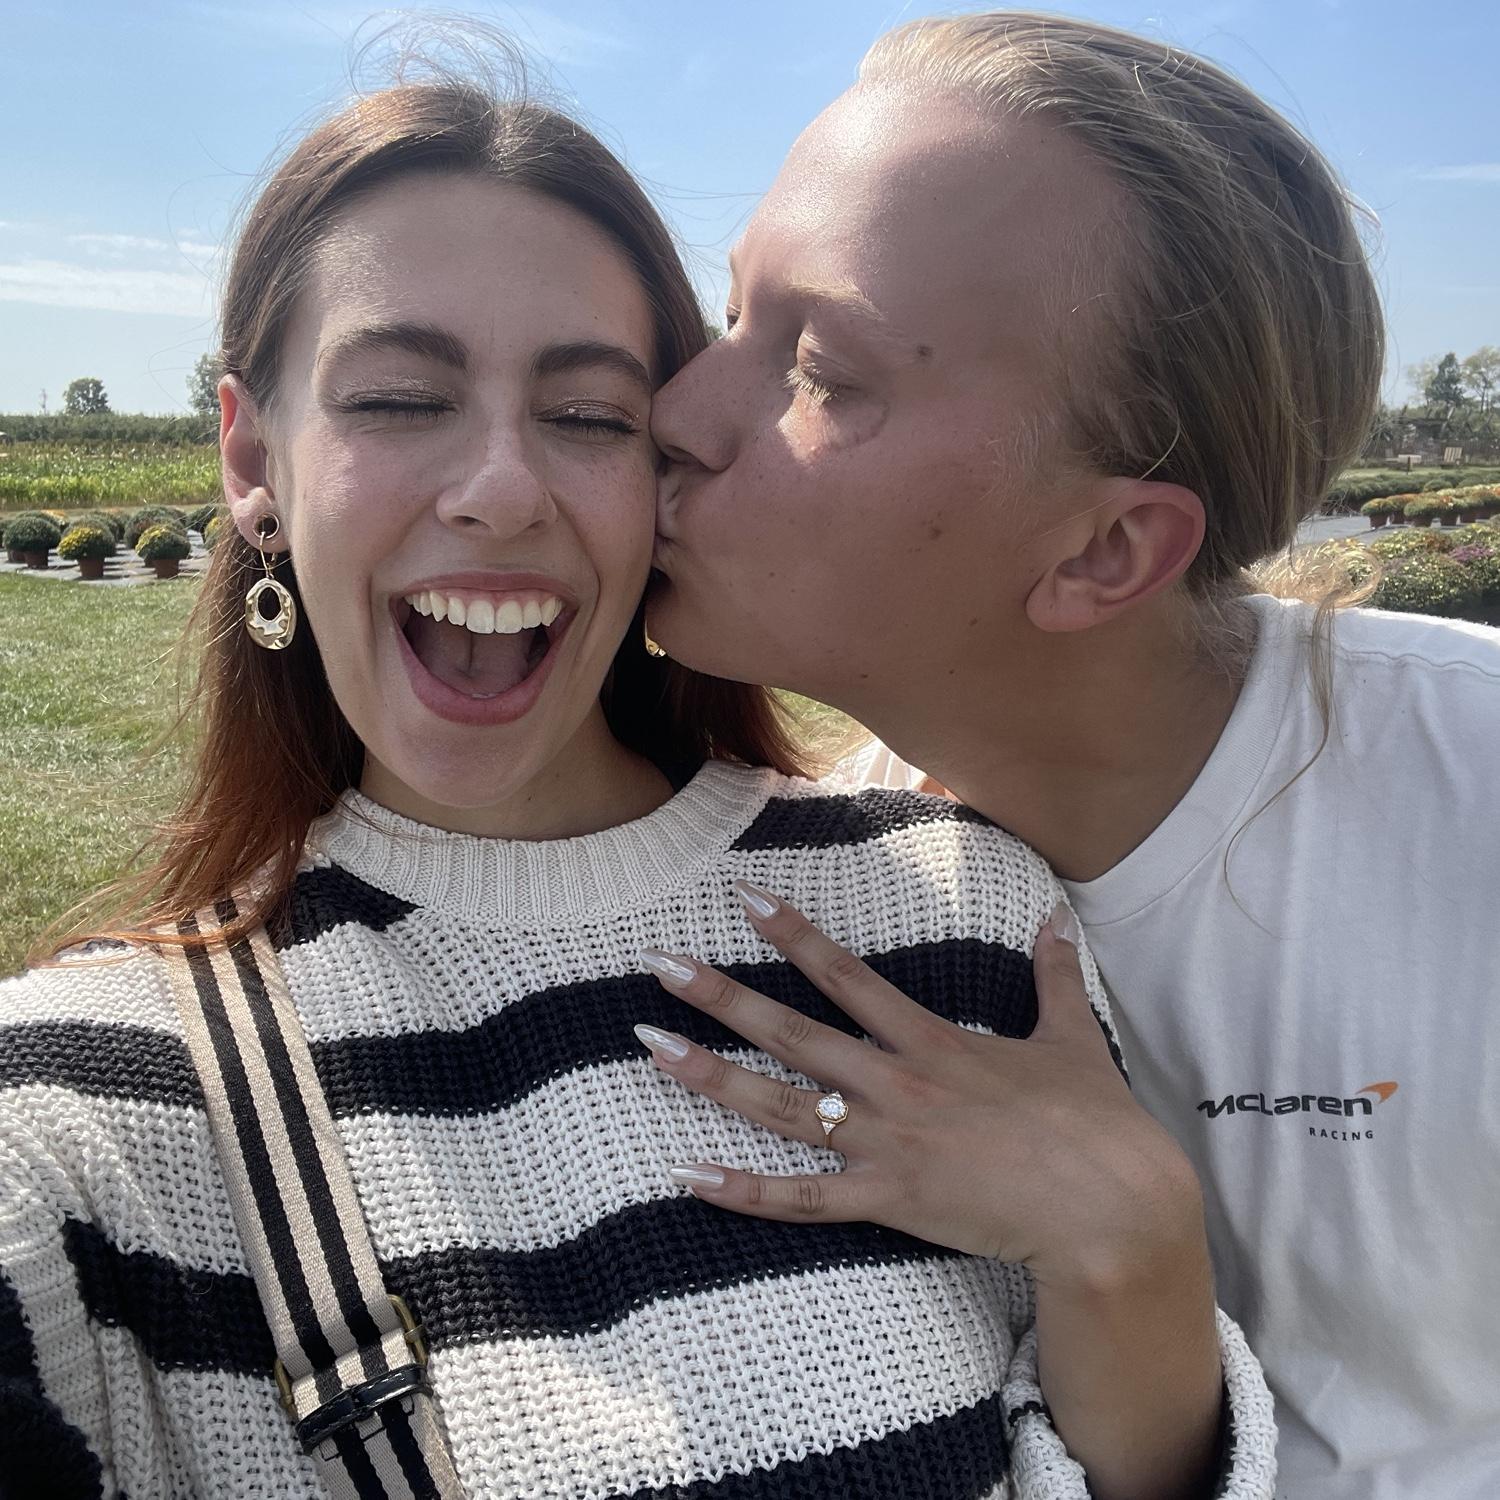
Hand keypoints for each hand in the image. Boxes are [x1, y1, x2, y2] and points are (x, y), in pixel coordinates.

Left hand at [637, 883, 1204, 1289]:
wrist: (1113, 1207)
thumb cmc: (1095, 1124)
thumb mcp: (1074, 1037)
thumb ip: (1054, 976)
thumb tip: (1057, 919)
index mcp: (932, 1041)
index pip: (846, 977)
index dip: (793, 935)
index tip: (744, 899)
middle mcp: (896, 1083)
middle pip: (792, 1032)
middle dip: (721, 995)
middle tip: (658, 963)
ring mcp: (887, 1142)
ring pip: (780, 1106)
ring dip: (711, 1075)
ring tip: (649, 1047)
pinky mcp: (889, 1200)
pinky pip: (802, 1199)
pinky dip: (742, 1191)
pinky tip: (686, 1175)